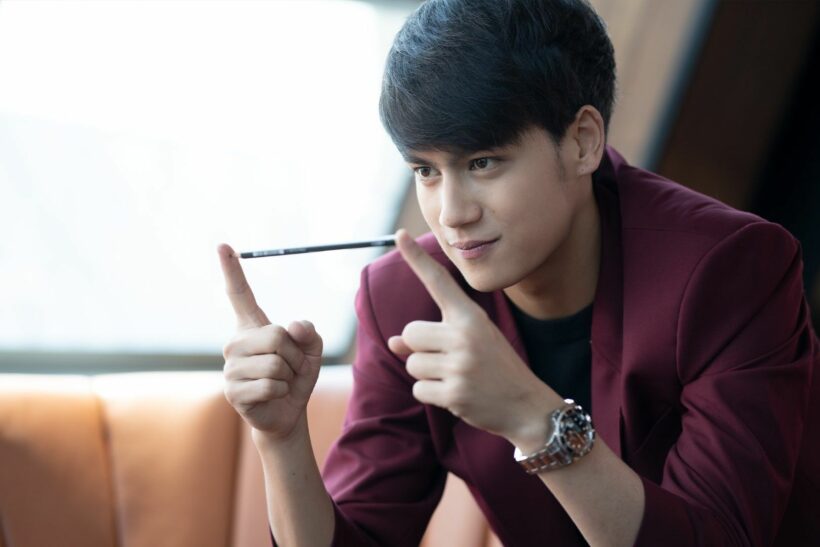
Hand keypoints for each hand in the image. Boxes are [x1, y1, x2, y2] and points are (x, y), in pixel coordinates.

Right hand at [218, 243, 322, 439]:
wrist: (287, 412)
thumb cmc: (297, 375)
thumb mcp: (313, 349)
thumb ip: (308, 331)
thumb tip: (292, 327)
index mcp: (252, 326)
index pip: (240, 294)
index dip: (232, 269)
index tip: (223, 245)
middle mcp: (236, 342)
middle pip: (276, 336)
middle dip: (295, 355)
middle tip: (290, 368)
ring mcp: (231, 367)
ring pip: (276, 363)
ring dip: (290, 375)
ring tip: (282, 382)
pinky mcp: (232, 391)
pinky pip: (271, 384)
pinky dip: (282, 391)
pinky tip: (273, 396)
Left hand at [387, 230, 561, 447]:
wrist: (527, 405)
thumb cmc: (494, 368)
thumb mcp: (470, 344)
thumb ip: (431, 339)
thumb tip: (393, 343)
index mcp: (470, 317)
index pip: (438, 282)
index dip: (416, 259)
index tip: (398, 234)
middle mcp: (465, 335)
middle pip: (410, 333)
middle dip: (419, 349)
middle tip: (450, 361)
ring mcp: (460, 365)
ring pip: (411, 363)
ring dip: (426, 374)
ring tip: (457, 378)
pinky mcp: (455, 393)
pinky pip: (419, 389)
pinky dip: (432, 395)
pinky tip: (457, 395)